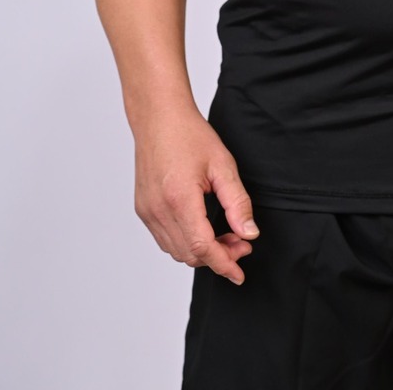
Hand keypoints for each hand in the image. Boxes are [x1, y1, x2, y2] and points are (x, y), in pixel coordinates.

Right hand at [133, 105, 259, 284]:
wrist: (159, 118)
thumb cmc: (190, 135)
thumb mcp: (223, 165)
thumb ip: (238, 202)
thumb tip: (249, 233)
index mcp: (179, 199)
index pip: (201, 248)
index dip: (223, 264)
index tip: (240, 274)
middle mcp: (158, 210)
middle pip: (189, 255)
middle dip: (218, 257)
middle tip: (241, 243)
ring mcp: (147, 211)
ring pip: (175, 251)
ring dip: (201, 252)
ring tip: (225, 235)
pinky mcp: (143, 209)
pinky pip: (164, 239)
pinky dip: (185, 243)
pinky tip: (203, 229)